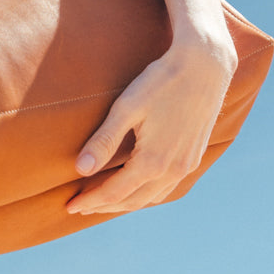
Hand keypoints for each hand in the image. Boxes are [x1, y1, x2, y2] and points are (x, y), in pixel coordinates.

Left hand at [67, 35, 236, 215]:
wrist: (204, 66)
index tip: (70, 206)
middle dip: (104, 205)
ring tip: (103, 200)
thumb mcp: (127, 108)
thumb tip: (80, 169)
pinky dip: (146, 193)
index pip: (115, 192)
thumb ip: (105, 140)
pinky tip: (137, 186)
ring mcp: (186, 165)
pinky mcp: (193, 156)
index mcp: (153, 161)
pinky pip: (166, 187)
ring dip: (126, 202)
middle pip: (132, 200)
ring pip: (151, 197)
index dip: (91, 200)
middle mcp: (172, 170)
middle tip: (80, 207)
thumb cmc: (160, 82)